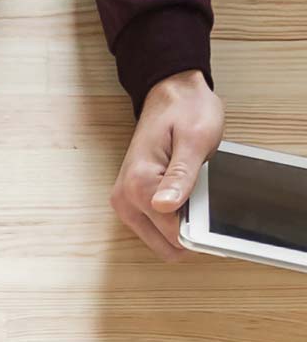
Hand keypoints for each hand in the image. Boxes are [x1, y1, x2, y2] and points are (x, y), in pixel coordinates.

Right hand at [110, 70, 223, 260]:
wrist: (170, 96)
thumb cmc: (185, 112)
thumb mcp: (195, 140)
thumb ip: (181, 176)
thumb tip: (166, 206)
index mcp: (140, 184)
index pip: (174, 233)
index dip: (201, 230)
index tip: (215, 215)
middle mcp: (125, 199)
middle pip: (165, 245)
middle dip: (190, 233)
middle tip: (207, 204)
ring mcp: (125, 203)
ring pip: (160, 241)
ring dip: (182, 228)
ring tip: (195, 197)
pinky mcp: (130, 203)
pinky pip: (156, 229)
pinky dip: (175, 222)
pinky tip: (185, 199)